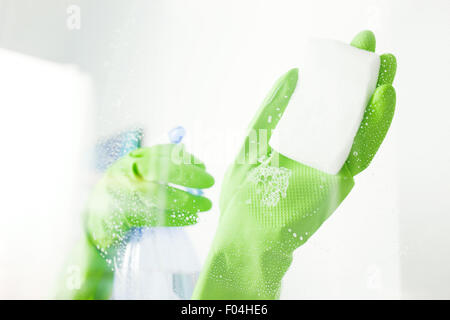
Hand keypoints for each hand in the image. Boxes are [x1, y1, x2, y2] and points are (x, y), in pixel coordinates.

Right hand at [85, 144, 213, 253]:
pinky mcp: (120, 216)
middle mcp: (123, 173)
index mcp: (131, 160)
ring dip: (185, 200)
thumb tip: (194, 162)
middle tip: (210, 181)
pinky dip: (175, 218)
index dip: (184, 157)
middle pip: (158, 170)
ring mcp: (119, 195)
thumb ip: (162, 165)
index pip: (159, 152)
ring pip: (157, 195)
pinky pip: (152, 217)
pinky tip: (192, 218)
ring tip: (206, 204)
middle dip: (187, 175)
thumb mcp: (140, 172)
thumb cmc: (127, 192)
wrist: (97, 217)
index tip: (203, 165)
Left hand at [193, 30, 395, 298]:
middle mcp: (317, 151)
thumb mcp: (252, 144)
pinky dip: (375, 125)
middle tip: (368, 45)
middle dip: (356, 78)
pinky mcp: (339, 182)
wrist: (245, 237)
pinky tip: (382, 96)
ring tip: (384, 64)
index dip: (332, 76)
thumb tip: (291, 75)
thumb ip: (271, 112)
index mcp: (298, 141)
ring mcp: (330, 166)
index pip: (320, 103)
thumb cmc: (244, 195)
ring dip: (374, 94)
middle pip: (343, 110)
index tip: (341, 50)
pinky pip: (361, 151)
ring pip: (358, 127)